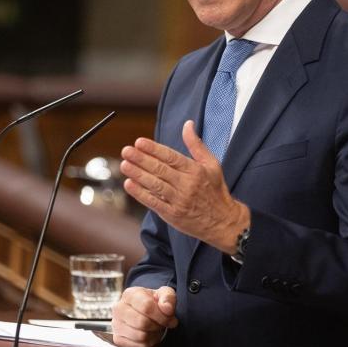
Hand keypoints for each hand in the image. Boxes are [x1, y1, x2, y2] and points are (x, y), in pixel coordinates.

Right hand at [111, 286, 177, 346]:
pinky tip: (149, 336)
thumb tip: (167, 308)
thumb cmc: (155, 303)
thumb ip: (168, 298)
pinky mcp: (118, 339)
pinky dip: (147, 344)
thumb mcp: (165, 295)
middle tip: (162, 324)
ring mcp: (116, 324)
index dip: (162, 315)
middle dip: (157, 325)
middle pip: (142, 322)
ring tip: (155, 329)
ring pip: (140, 336)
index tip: (170, 318)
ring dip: (153, 335)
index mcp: (130, 294)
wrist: (145, 313)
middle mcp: (119, 308)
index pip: (146, 306)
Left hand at [120, 120, 248, 252]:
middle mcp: (187, 185)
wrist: (223, 222)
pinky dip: (140, 194)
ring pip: (155, 185)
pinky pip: (154, 202)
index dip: (154, 149)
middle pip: (160, 170)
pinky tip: (129, 185)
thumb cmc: (216, 191)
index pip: (171, 157)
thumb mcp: (212, 164)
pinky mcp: (173, 215)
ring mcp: (179, 201)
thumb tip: (188, 124)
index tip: (139, 142)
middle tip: (126, 151)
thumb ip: (196, 144)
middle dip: (141, 159)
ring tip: (124, 165)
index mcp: (195, 170)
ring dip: (138, 174)